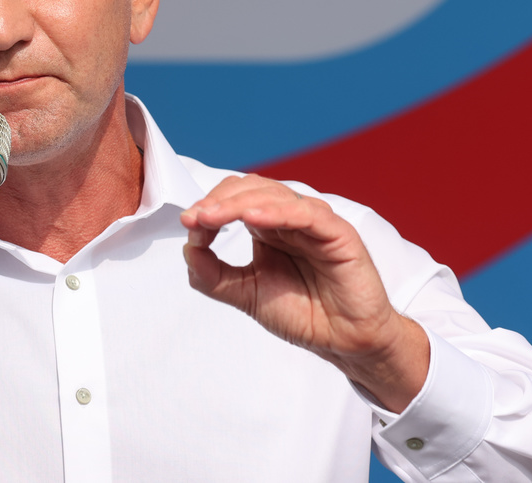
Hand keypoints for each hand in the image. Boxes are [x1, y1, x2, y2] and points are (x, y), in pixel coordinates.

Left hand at [180, 175, 427, 411]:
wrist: (343, 342)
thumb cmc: (304, 314)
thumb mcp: (245, 294)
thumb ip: (213, 274)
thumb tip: (188, 248)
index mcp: (269, 227)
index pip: (235, 199)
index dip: (210, 205)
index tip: (188, 222)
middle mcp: (290, 219)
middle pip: (251, 190)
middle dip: (219, 201)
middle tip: (196, 217)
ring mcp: (314, 223)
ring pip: (275, 196)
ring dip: (238, 204)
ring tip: (213, 216)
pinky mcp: (339, 234)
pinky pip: (307, 214)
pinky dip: (278, 212)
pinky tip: (253, 219)